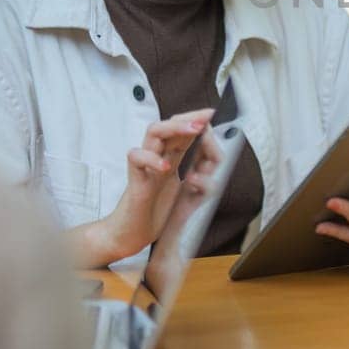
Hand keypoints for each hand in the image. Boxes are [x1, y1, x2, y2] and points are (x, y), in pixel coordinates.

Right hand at [97, 108, 217, 261]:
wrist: (133, 234)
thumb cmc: (157, 212)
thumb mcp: (192, 193)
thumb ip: (204, 174)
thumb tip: (214, 158)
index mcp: (171, 158)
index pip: (181, 129)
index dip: (196, 119)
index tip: (212, 114)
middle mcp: (158, 157)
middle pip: (169, 124)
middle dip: (189, 118)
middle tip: (205, 119)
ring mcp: (146, 165)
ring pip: (153, 133)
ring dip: (174, 128)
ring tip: (194, 130)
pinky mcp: (135, 179)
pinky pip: (136, 158)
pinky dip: (151, 159)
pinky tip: (166, 167)